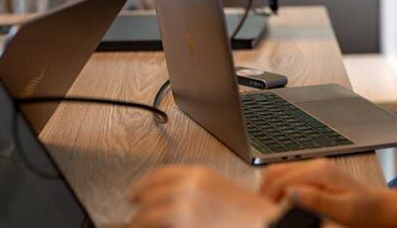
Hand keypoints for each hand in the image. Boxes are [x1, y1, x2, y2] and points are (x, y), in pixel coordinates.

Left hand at [128, 165, 280, 227]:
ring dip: (140, 222)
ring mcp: (183, 208)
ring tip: (142, 227)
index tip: (133, 194)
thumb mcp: (219, 190)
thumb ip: (194, 188)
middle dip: (140, 207)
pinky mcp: (180, 225)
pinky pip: (152, 225)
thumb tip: (168, 195)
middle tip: (138, 216)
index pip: (157, 175)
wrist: (263, 224)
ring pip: (144, 215)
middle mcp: (188, 188)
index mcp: (199, 175)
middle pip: (147, 194)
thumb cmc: (246, 214)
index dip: (141, 185)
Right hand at [260, 159, 396, 227]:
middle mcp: (316, 166)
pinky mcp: (316, 176)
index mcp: (320, 172)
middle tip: (268, 212)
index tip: (268, 214)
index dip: (268, 197)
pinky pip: (290, 177)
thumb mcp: (342, 211)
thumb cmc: (366, 211)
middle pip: (276, 171)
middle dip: (266, 191)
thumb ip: (316, 201)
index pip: (281, 179)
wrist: (381, 209)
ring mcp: (316, 169)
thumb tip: (291, 194)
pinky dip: (282, 190)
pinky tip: (286, 204)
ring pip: (280, 173)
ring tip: (276, 209)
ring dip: (273, 189)